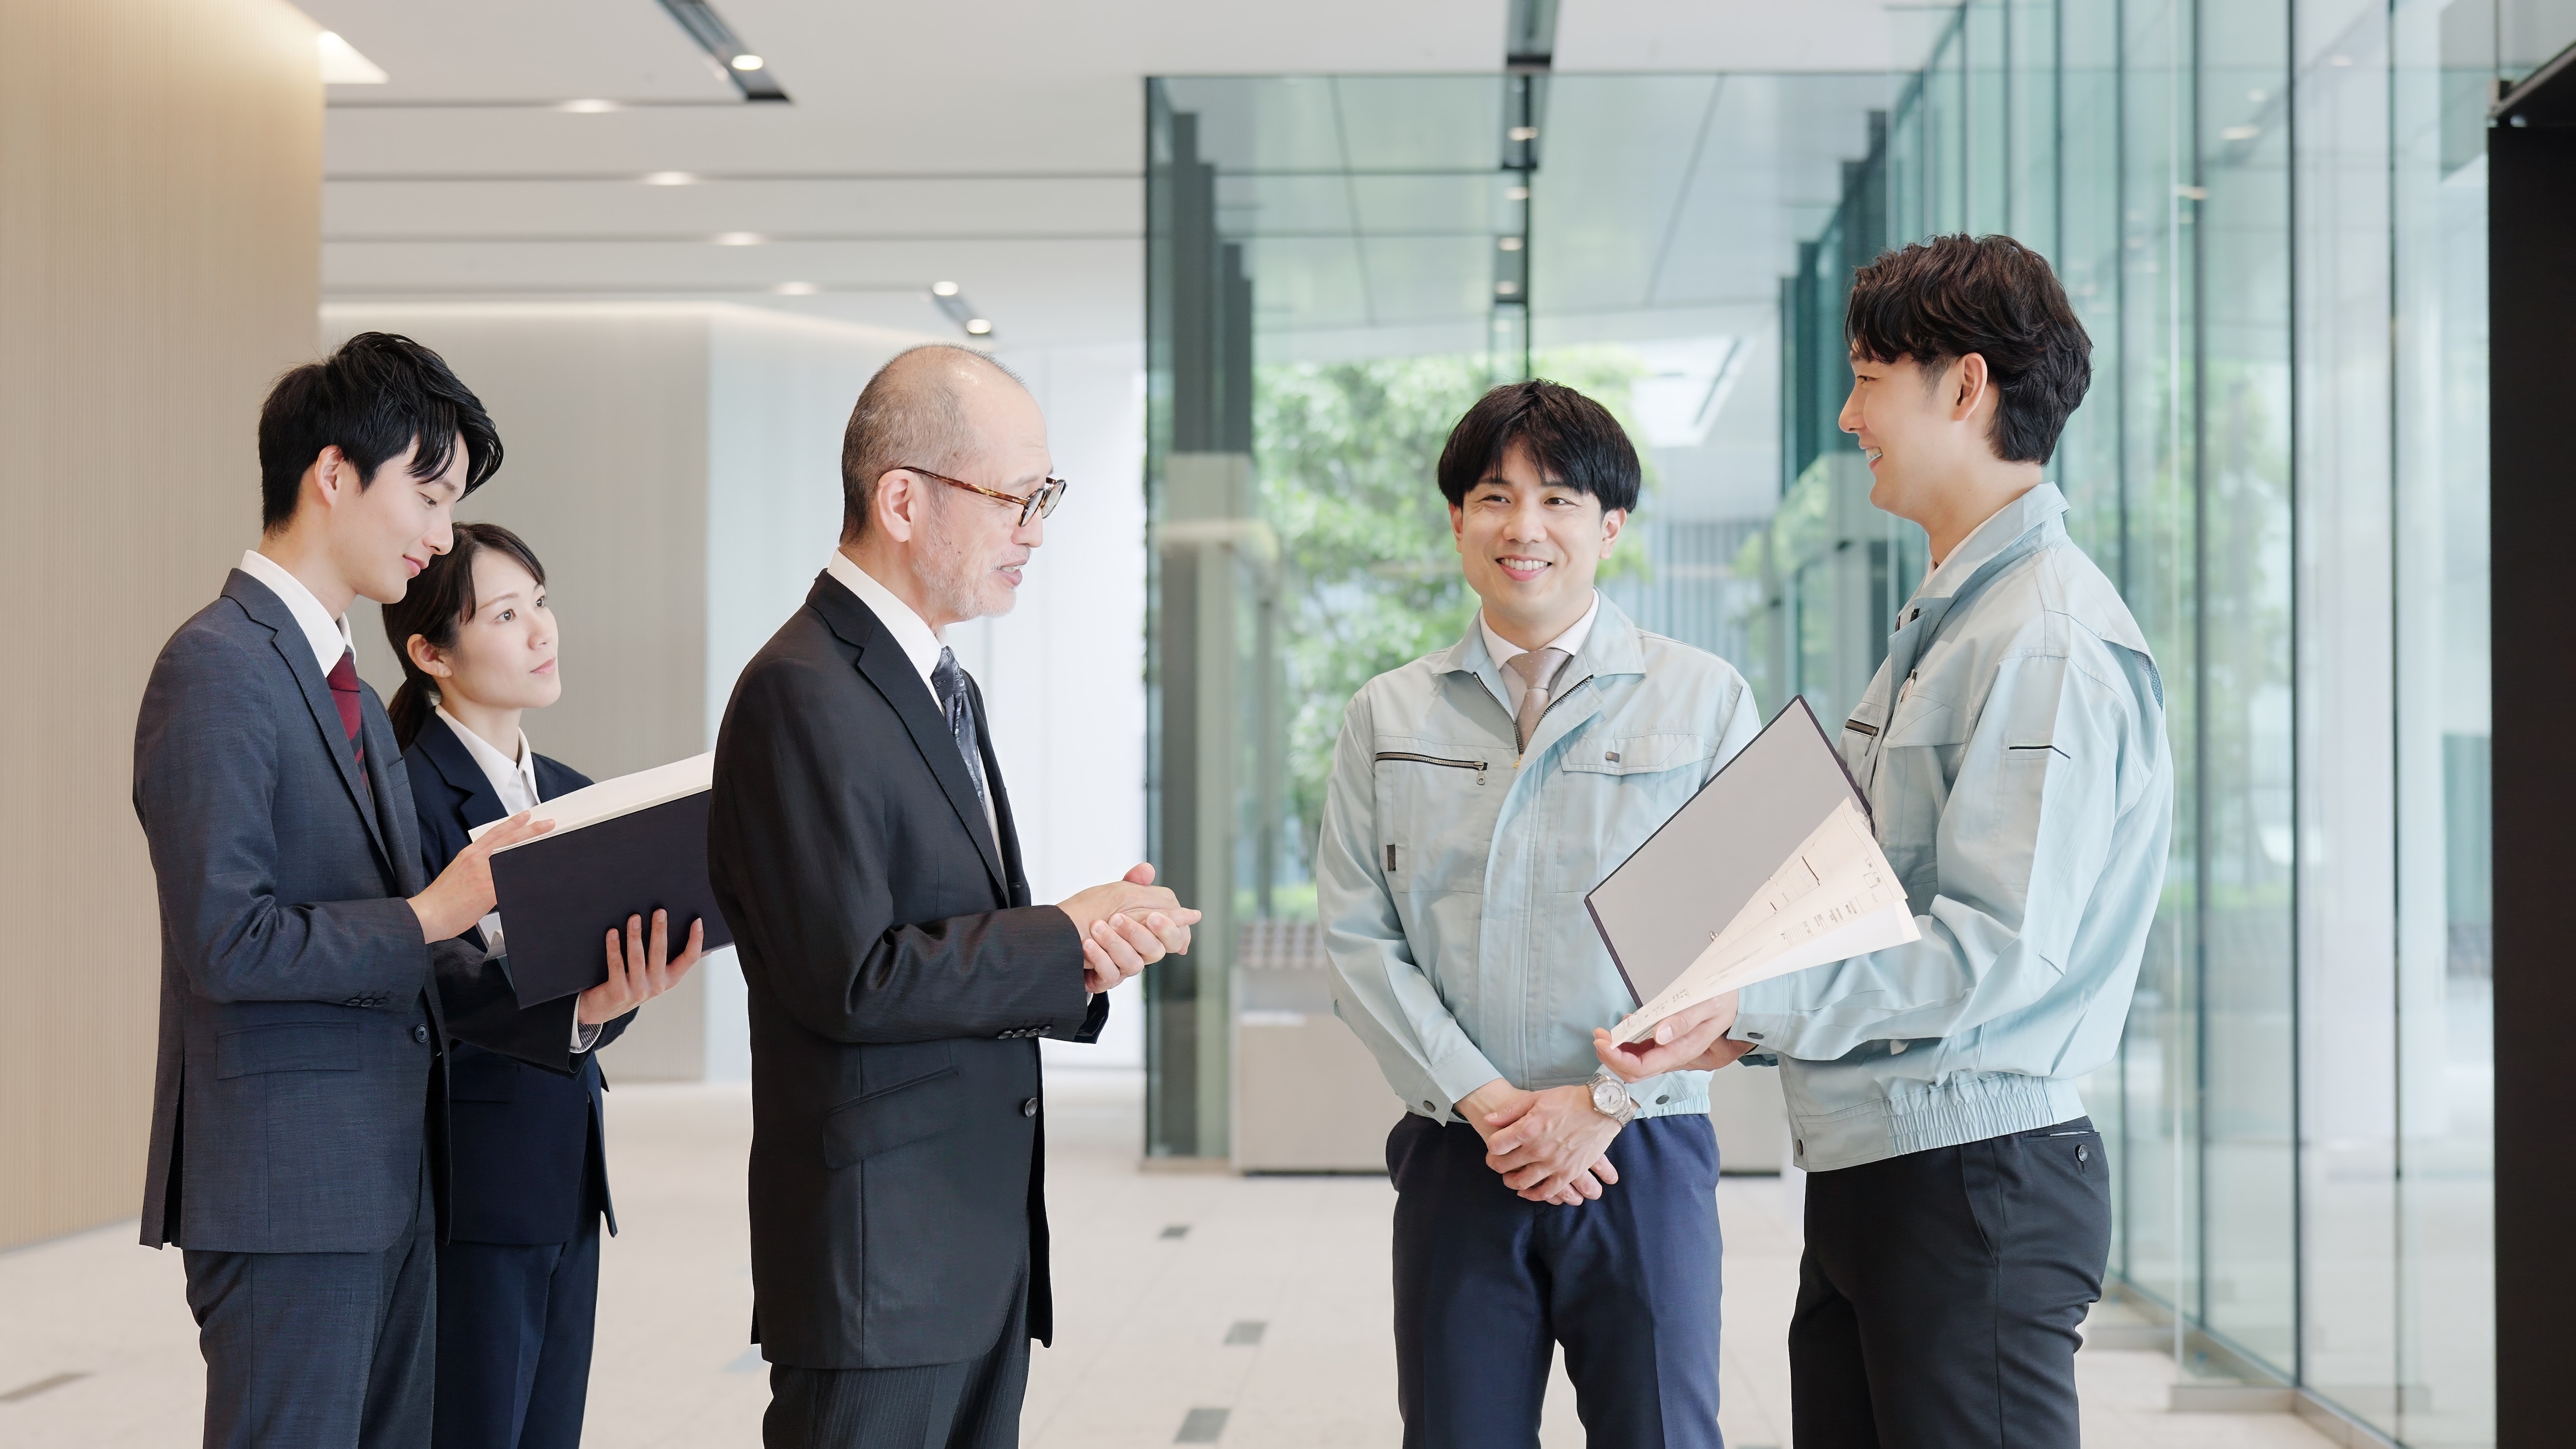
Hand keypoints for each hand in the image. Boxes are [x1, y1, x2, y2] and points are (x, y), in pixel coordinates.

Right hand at [408, 811, 553, 941]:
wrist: (427, 915)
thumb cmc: (441, 899)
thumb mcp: (459, 873)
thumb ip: (478, 867)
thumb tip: (495, 868)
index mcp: (469, 855)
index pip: (495, 833)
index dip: (513, 823)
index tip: (527, 816)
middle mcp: (477, 860)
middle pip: (509, 840)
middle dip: (531, 830)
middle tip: (548, 824)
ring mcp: (483, 874)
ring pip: (514, 858)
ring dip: (533, 853)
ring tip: (550, 848)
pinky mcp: (487, 891)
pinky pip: (512, 882)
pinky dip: (525, 879)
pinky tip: (539, 878)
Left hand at [578, 909, 705, 1025]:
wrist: (603, 1008)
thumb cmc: (631, 983)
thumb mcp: (654, 975)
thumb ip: (673, 961)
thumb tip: (703, 947)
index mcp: (669, 979)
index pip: (689, 959)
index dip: (695, 940)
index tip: (697, 921)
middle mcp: (656, 986)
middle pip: (660, 953)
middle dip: (660, 930)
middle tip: (659, 911)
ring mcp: (638, 990)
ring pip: (637, 957)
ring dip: (635, 936)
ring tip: (634, 918)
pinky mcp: (618, 992)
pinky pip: (616, 965)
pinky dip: (614, 948)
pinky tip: (612, 933)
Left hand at [1059, 863, 1200, 993]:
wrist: (1061, 935)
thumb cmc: (1091, 913)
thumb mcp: (1114, 894)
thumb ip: (1135, 884)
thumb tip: (1149, 869)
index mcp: (1150, 931)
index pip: (1174, 934)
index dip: (1171, 928)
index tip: (1154, 915)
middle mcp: (1140, 951)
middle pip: (1157, 950)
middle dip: (1141, 934)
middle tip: (1120, 918)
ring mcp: (1123, 967)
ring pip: (1134, 963)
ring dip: (1115, 943)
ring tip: (1096, 926)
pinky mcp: (1105, 978)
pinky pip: (1109, 975)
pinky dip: (1099, 958)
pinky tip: (1088, 944)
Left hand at [1482, 1085, 1623, 1204]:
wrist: (1601, 1108)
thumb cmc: (1568, 1100)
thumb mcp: (1536, 1098)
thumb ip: (1510, 1111)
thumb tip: (1488, 1120)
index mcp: (1527, 1129)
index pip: (1495, 1146)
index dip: (1492, 1147)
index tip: (1495, 1146)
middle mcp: (1537, 1149)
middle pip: (1504, 1166)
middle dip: (1496, 1165)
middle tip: (1497, 1162)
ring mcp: (1553, 1164)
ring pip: (1522, 1182)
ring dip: (1511, 1181)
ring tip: (1510, 1177)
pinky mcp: (1569, 1173)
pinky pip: (1546, 1192)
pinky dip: (1534, 1194)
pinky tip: (1527, 1191)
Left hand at [1593, 991, 1752, 1079]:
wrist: (1742, 1001)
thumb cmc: (1726, 1000)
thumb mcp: (1706, 1004)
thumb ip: (1683, 1021)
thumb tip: (1659, 1036)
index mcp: (1682, 1051)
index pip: (1641, 1068)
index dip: (1616, 1059)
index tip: (1602, 1041)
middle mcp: (1675, 1056)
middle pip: (1635, 1071)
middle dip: (1612, 1057)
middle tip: (1598, 1035)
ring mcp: (1672, 1051)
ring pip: (1638, 1061)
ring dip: (1618, 1050)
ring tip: (1606, 1031)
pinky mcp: (1670, 1042)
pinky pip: (1646, 1049)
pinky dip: (1630, 1041)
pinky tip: (1626, 1025)